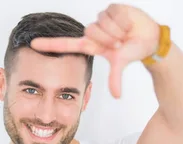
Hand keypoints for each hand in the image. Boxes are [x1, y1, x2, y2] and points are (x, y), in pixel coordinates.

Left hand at [30, 4, 159, 97]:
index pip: (66, 44)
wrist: (150, 39)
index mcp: (91, 44)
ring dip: (117, 30)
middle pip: (91, 31)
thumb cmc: (132, 50)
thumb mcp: (121, 63)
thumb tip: (117, 96)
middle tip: (120, 43)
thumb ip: (115, 78)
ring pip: (102, 22)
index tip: (32, 44)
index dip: (50, 45)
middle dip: (109, 39)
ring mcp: (102, 18)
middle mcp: (94, 30)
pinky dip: (123, 21)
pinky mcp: (111, 8)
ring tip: (125, 33)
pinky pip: (113, 14)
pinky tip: (128, 23)